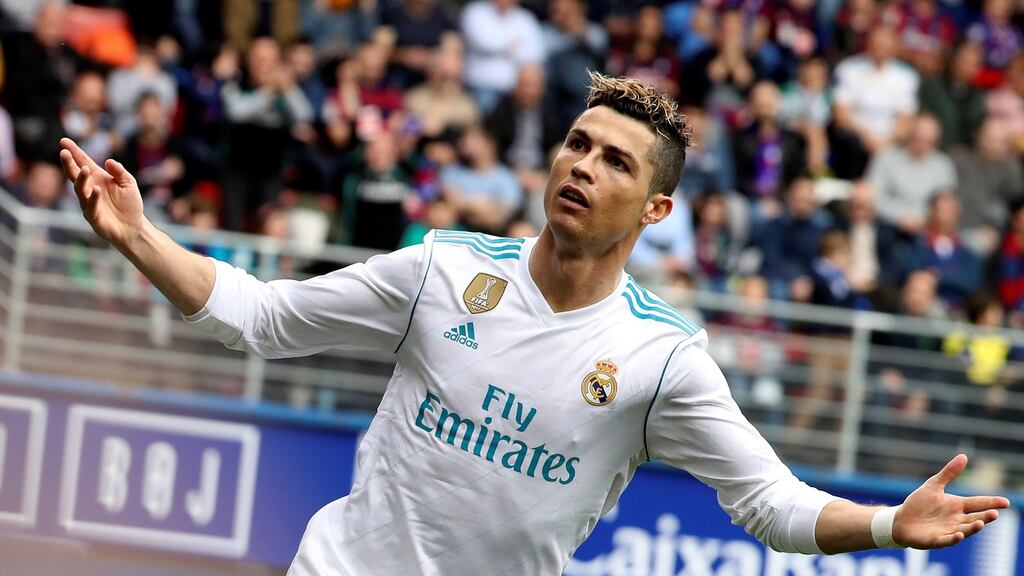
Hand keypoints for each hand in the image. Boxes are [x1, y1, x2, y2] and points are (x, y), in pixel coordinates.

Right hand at [59, 137, 147, 250]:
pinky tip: (97, 190)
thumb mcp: (129, 184)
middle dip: (68, 163)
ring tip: (85, 169)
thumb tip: (109, 161)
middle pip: (75, 174)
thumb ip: (120, 172)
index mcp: (97, 178)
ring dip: (81, 179)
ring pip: (80, 190)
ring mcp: (89, 203)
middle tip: (64, 153)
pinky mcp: (93, 217)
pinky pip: (91, 207)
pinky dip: (93, 198)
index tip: (64, 141)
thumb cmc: (130, 204)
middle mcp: (90, 189)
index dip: (74, 152)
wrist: (134, 227)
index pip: (82, 162)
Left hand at [893, 454, 1009, 548]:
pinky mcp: (936, 540)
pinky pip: (947, 540)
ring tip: (981, 523)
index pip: (978, 503)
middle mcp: (956, 519)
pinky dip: (954, 538)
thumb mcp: (933, 485)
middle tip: (995, 513)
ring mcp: (948, 530)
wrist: (901, 520)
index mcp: (957, 506)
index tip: (1006, 502)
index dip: (991, 503)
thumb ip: (948, 473)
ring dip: (973, 528)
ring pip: (965, 530)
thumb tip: (964, 456)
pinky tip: (959, 535)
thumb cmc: (919, 503)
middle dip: (985, 517)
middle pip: (975, 518)